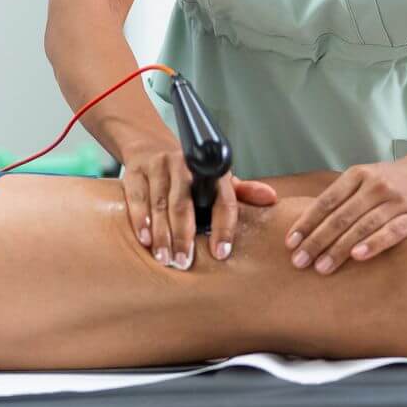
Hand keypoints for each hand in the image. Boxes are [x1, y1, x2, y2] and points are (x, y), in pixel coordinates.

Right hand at [119, 138, 279, 268]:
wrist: (149, 143)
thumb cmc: (186, 171)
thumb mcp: (213, 178)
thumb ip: (242, 192)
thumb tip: (271, 198)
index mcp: (209, 171)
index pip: (222, 199)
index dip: (223, 227)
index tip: (220, 253)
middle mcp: (183, 165)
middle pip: (184, 204)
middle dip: (184, 237)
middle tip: (184, 263)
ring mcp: (157, 166)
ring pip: (160, 204)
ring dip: (162, 234)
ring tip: (165, 258)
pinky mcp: (135, 170)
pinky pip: (137, 197)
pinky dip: (140, 220)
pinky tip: (145, 239)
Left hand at [286, 158, 406, 274]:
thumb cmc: (393, 180)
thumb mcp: (364, 178)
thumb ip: (341, 197)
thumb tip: (307, 226)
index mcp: (357, 175)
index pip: (325, 202)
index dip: (306, 223)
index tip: (290, 244)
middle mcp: (376, 185)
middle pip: (340, 217)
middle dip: (317, 241)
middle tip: (300, 262)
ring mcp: (398, 200)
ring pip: (363, 226)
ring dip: (340, 248)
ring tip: (322, 267)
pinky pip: (394, 231)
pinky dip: (374, 243)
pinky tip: (358, 257)